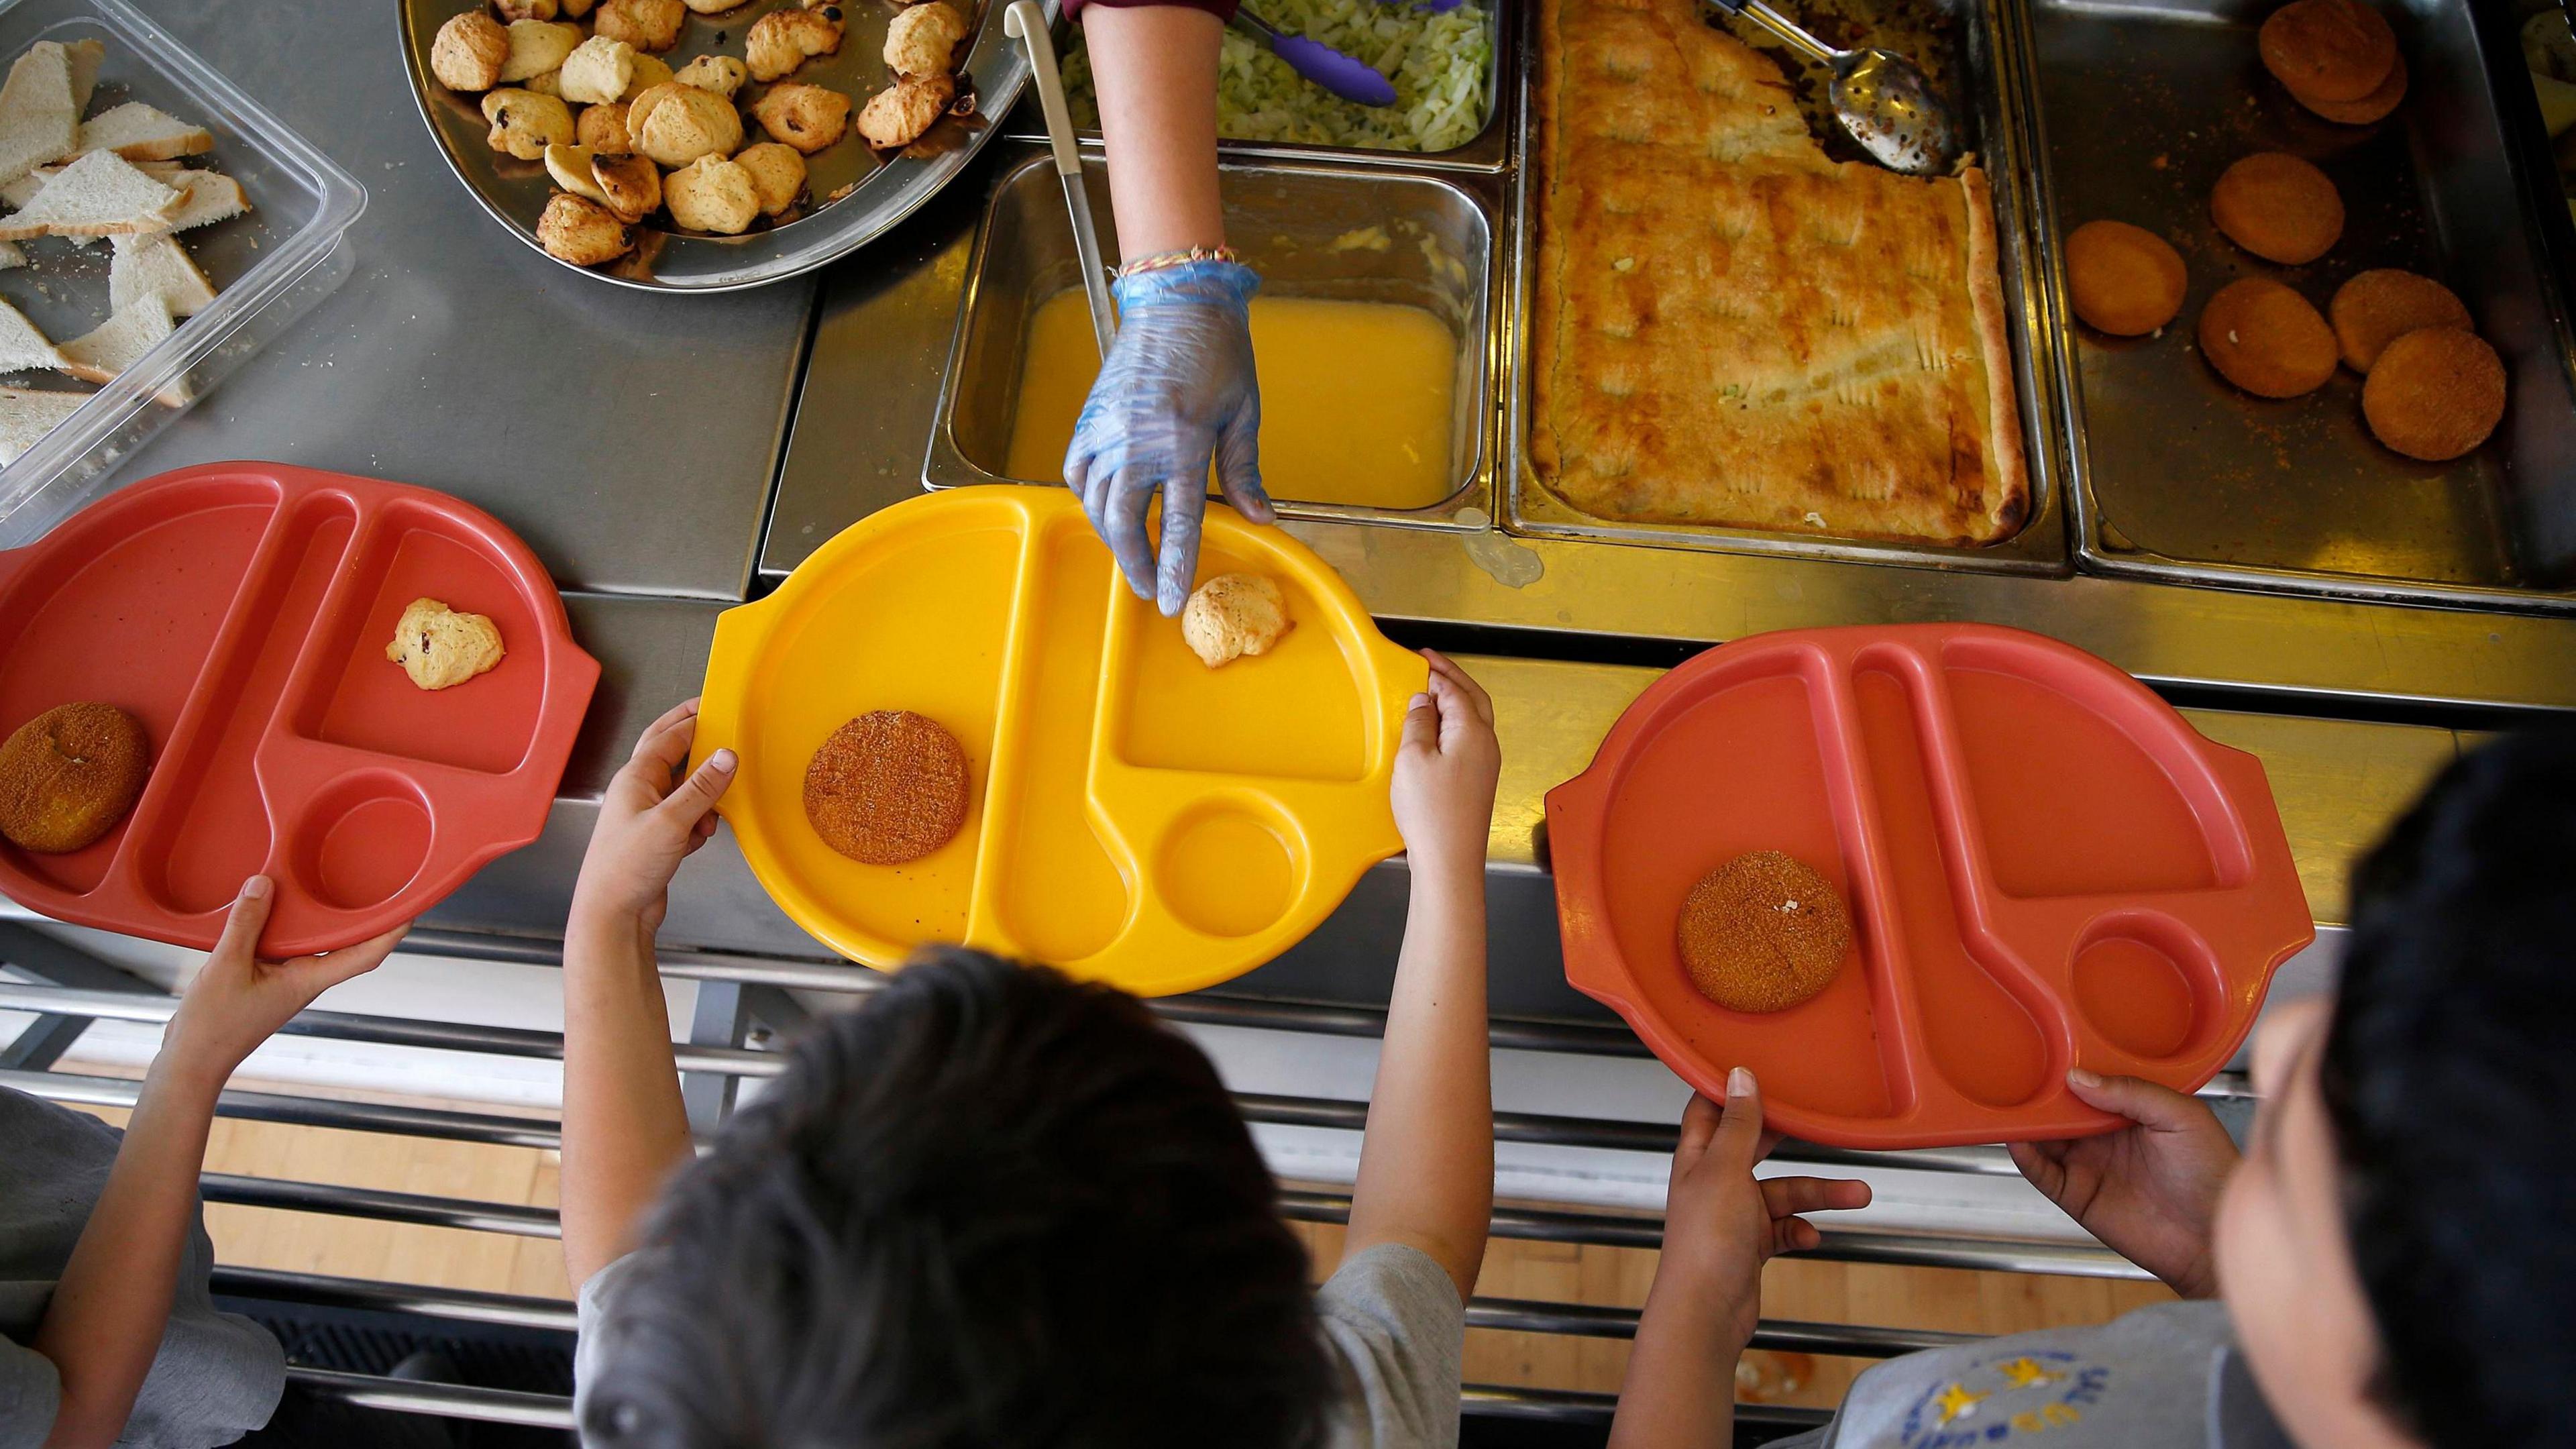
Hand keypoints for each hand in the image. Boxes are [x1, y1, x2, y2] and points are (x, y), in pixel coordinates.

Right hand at [158, 877, 406, 1093]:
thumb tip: (264, 884)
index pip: (366, 955)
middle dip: (359, 913)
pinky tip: (267, 904)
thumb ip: (246, 924)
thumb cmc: (214, 1025)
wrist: (192, 1060)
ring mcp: (287, 979)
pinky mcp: (266, 977)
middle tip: (372, 879)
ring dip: (316, 915)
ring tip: (322, 878)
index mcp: (309, 980)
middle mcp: (306, 978)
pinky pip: (284, 944)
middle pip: (344, 942)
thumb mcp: (226, 967)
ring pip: (311, 940)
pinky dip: (281, 923)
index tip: (411, 907)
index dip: (392, 931)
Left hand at [570, 699, 734, 936]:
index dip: (693, 719)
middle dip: (695, 740)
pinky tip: (702, 837)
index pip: (668, 736)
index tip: (717, 706)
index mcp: (635, 778)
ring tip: (715, 811)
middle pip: (670, 753)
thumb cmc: (627, 867)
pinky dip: (700, 822)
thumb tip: (727, 755)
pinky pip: (687, 816)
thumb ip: (702, 787)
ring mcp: (647, 814)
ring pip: (684, 788)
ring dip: (704, 796)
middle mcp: (639, 791)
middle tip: (719, 724)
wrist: (613, 914)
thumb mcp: (672, 822)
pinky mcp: (658, 837)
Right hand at [1062, 259, 1271, 615]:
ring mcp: (1107, 429)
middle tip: (1149, 588)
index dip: (1175, 568)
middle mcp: (1137, 440)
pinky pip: (1077, 471)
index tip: (1170, 601)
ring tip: (1132, 555)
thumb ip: (1244, 471)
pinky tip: (1105, 509)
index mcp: (1183, 441)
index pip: (1178, 523)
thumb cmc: (1218, 352)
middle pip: (1124, 522)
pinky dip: (1088, 497)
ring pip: (1096, 502)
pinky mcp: (1089, 417)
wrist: (1177, 301)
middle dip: (1136, 563)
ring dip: (1112, 536)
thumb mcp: (1242, 413)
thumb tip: (1262, 519)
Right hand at [1389, 651, 1499, 876]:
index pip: (1456, 690)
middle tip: (1432, 664)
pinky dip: (1454, 723)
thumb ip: (1418, 723)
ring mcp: (1485, 764)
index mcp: (1473, 732)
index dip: (1437, 671)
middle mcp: (1486, 744)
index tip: (1421, 659)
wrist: (1449, 860)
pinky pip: (1469, 739)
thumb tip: (1424, 700)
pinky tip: (1435, 730)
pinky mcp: (1477, 781)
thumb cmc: (1432, 813)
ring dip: (1455, 699)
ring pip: (1475, 718)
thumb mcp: (1413, 759)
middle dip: (1454, 678)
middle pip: (1474, 698)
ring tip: (1431, 691)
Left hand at [1657, 1070, 1871, 1350]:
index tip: (1765, 1070)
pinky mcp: (1750, 1245)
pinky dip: (1801, 1229)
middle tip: (1820, 1118)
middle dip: (1792, 1138)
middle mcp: (1714, 1181)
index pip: (1710, 1109)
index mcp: (1698, 1156)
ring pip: (1782, 1192)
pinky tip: (1812, 1236)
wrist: (1706, 1312)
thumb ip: (1738, 1125)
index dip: (1732, 1089)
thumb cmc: (1706, 1241)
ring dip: (1818, 1194)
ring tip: (1859, 1193)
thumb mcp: (1726, 1170)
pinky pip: (1784, 1228)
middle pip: (1755, 1147)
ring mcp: (1733, 1214)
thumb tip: (1740, 1075)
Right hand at [2008, 1068, 2237, 1297]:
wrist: (2213, 1237)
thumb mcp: (2182, 1117)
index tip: (2050, 1055)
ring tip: (2010, 1105)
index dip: (2071, 1071)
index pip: (2092, 1084)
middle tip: (2020, 1077)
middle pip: (2062, 1110)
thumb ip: (2133, 1092)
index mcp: (2133, 1111)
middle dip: (2041, 1095)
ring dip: (2027, 1124)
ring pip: (2046, 1139)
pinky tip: (2018, 1141)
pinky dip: (2026, 1158)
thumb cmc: (2213, 1175)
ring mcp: (2090, 1165)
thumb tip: (2080, 1078)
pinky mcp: (2077, 1196)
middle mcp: (2106, 1137)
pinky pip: (2043, 1174)